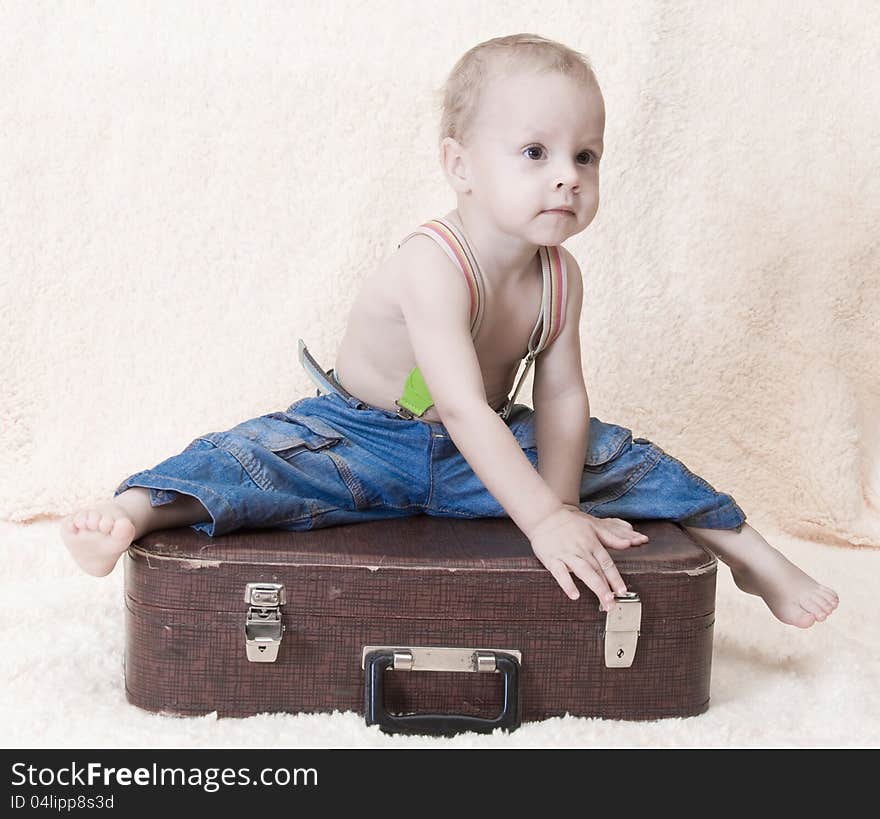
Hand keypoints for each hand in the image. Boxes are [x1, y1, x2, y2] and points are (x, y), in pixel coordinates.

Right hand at [528, 506, 648, 608]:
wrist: (545, 515)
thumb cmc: (570, 523)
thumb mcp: (593, 526)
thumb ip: (611, 537)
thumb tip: (628, 543)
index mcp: (592, 543)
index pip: (607, 563)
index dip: (615, 578)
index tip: (623, 592)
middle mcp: (582, 550)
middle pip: (598, 571)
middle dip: (607, 588)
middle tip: (614, 604)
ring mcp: (567, 554)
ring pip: (584, 572)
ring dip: (596, 587)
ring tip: (604, 600)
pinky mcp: (552, 559)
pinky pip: (560, 573)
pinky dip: (567, 584)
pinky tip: (574, 595)